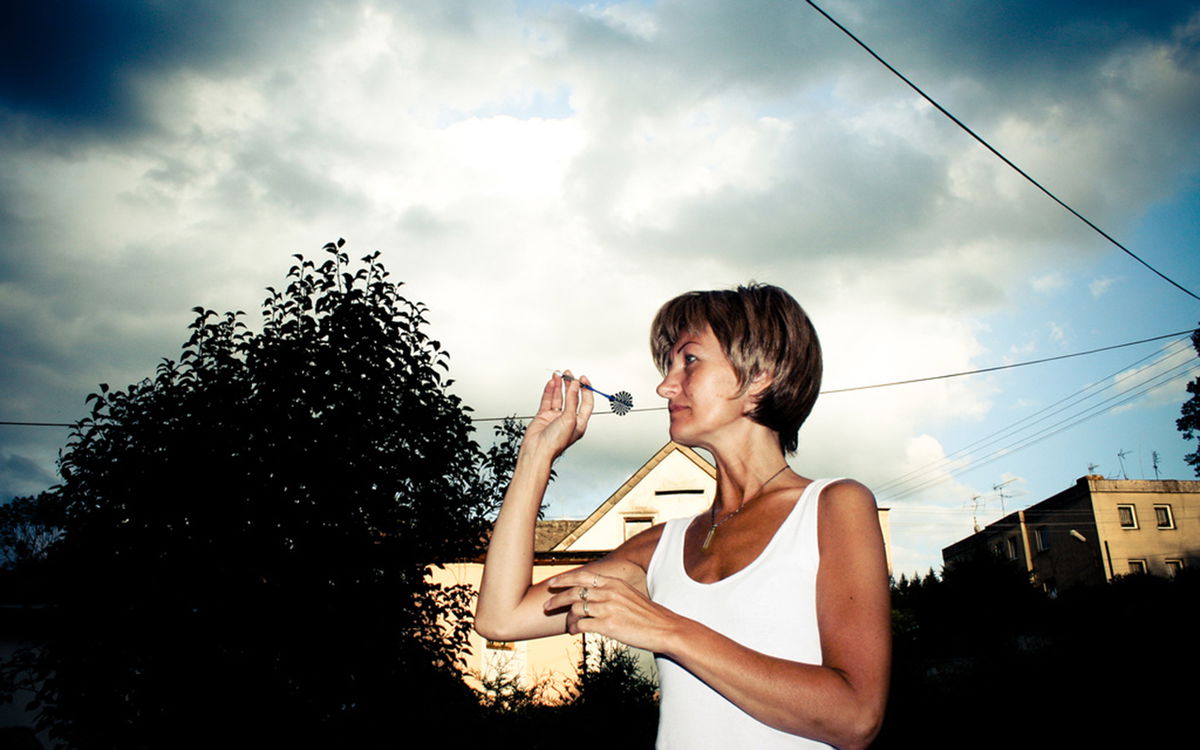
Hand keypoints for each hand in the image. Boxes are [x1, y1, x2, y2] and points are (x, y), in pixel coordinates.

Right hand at [520, 371, 593, 462]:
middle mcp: (568, 419)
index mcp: (579, 423)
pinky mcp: (544, 416)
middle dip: (570, 385)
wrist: (537, 450)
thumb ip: (572, 401)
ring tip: (559, 375)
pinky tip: (551, 383)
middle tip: (569, 374)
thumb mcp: (570, 419)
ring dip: (559, 386)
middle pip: (571, 398)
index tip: (583, 379)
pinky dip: (549, 391)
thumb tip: (575, 386)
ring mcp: (555, 417)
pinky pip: (547, 400)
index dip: (586, 390)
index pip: (586, 403)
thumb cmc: (555, 442)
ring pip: (558, 397)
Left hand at [544, 570, 678, 652]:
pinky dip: (574, 628)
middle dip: (557, 598)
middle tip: (546, 605)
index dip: (564, 579)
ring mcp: (608, 608)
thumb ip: (611, 592)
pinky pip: (582, 625)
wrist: (664, 629)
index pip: (582, 576)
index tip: (552, 583)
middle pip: (574, 592)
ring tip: (566, 625)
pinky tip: (574, 632)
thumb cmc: (648, 615)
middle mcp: (609, 592)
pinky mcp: (608, 625)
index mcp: (614, 582)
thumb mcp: (629, 594)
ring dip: (566, 618)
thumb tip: (594, 594)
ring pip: (576, 609)